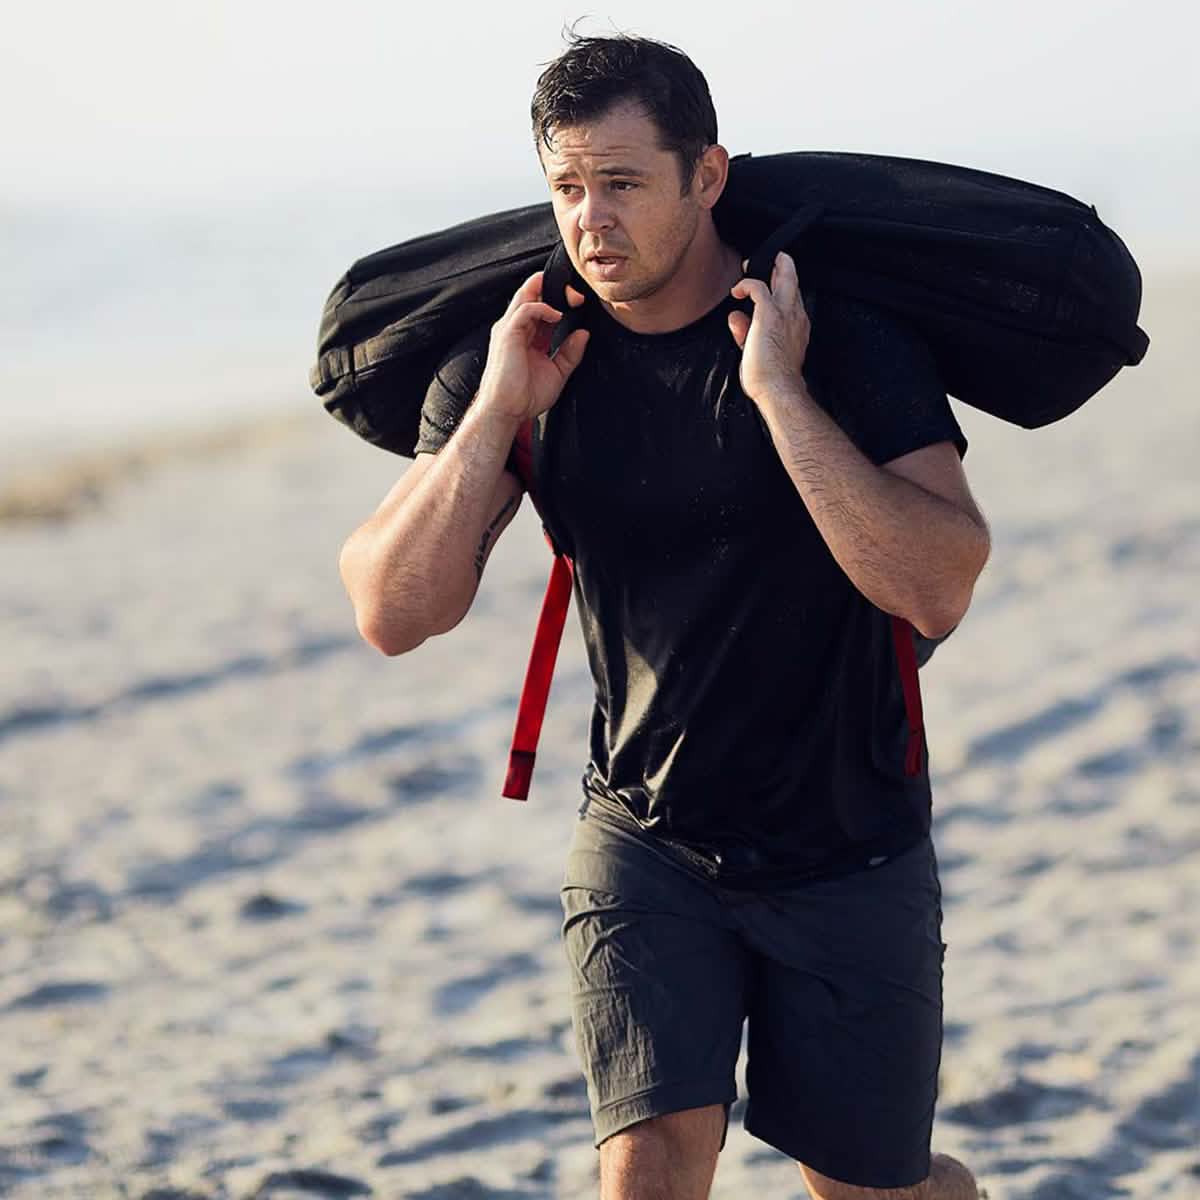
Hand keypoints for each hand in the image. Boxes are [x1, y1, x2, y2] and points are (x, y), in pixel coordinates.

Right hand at [478, 271, 589, 422]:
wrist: (507, 411)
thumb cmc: (524, 397)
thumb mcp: (557, 372)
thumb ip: (570, 353)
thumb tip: (583, 334)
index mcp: (526, 335)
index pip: (540, 306)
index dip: (559, 300)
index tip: (578, 302)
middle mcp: (516, 328)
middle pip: (532, 293)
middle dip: (555, 288)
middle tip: (576, 294)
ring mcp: (509, 329)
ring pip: (526, 294)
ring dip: (550, 292)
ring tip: (571, 299)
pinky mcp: (507, 334)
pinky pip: (525, 309)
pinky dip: (543, 308)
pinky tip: (557, 316)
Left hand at [728, 252, 810, 403]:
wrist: (778, 389)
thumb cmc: (771, 378)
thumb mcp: (756, 351)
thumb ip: (746, 332)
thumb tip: (735, 317)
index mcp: (797, 326)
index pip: (792, 298)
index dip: (780, 287)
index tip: (766, 286)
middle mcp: (795, 316)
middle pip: (793, 279)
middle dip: (780, 266)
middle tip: (763, 263)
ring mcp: (784, 313)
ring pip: (783, 275)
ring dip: (767, 266)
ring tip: (749, 267)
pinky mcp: (769, 314)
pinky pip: (757, 286)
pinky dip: (745, 284)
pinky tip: (736, 291)